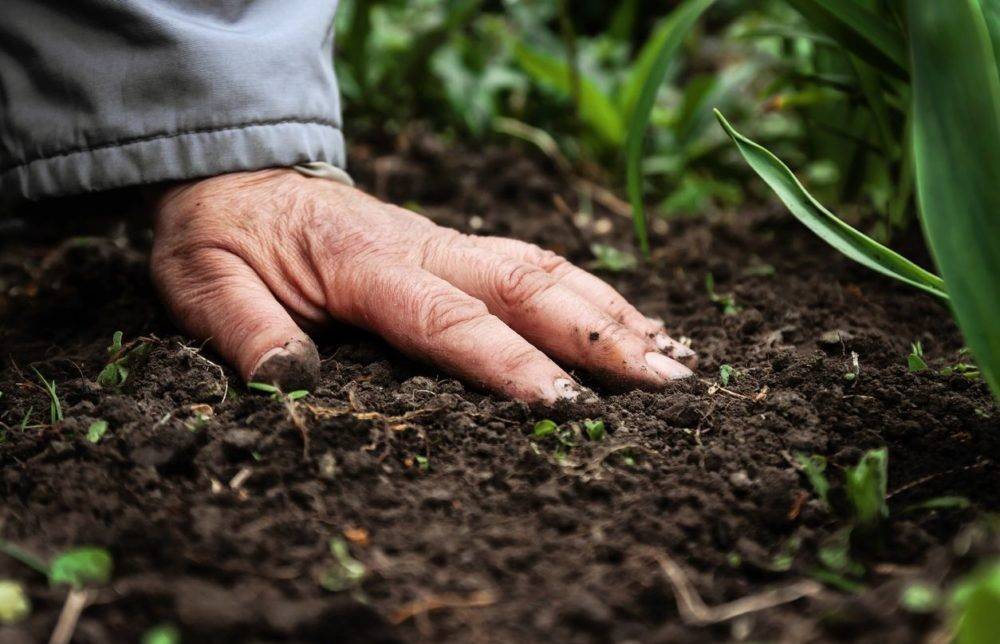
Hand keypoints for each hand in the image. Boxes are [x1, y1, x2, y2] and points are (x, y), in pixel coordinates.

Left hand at [150, 169, 694, 402]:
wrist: (239, 177)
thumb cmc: (224, 236)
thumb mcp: (202, 283)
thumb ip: (244, 330)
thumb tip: (290, 382)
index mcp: (363, 262)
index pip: (447, 318)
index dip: (507, 363)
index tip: (564, 407)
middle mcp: (422, 246)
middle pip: (526, 285)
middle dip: (600, 336)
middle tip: (668, 384)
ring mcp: (446, 243)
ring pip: (545, 269)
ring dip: (612, 313)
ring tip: (675, 357)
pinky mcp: (456, 248)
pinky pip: (536, 265)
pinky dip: (593, 295)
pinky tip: (632, 323)